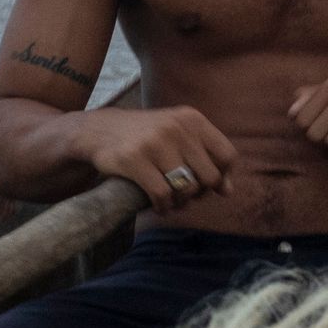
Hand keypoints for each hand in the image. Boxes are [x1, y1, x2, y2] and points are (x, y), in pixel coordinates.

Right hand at [73, 105, 237, 212]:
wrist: (99, 130)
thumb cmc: (146, 137)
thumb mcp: (178, 136)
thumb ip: (205, 158)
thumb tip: (228, 191)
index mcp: (191, 119)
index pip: (227, 156)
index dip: (222, 177)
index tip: (208, 185)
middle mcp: (176, 127)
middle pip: (209, 177)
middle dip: (199, 193)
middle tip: (185, 195)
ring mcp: (155, 143)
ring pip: (186, 188)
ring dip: (180, 203)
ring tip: (171, 202)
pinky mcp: (134, 159)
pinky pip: (162, 195)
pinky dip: (163, 207)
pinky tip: (158, 206)